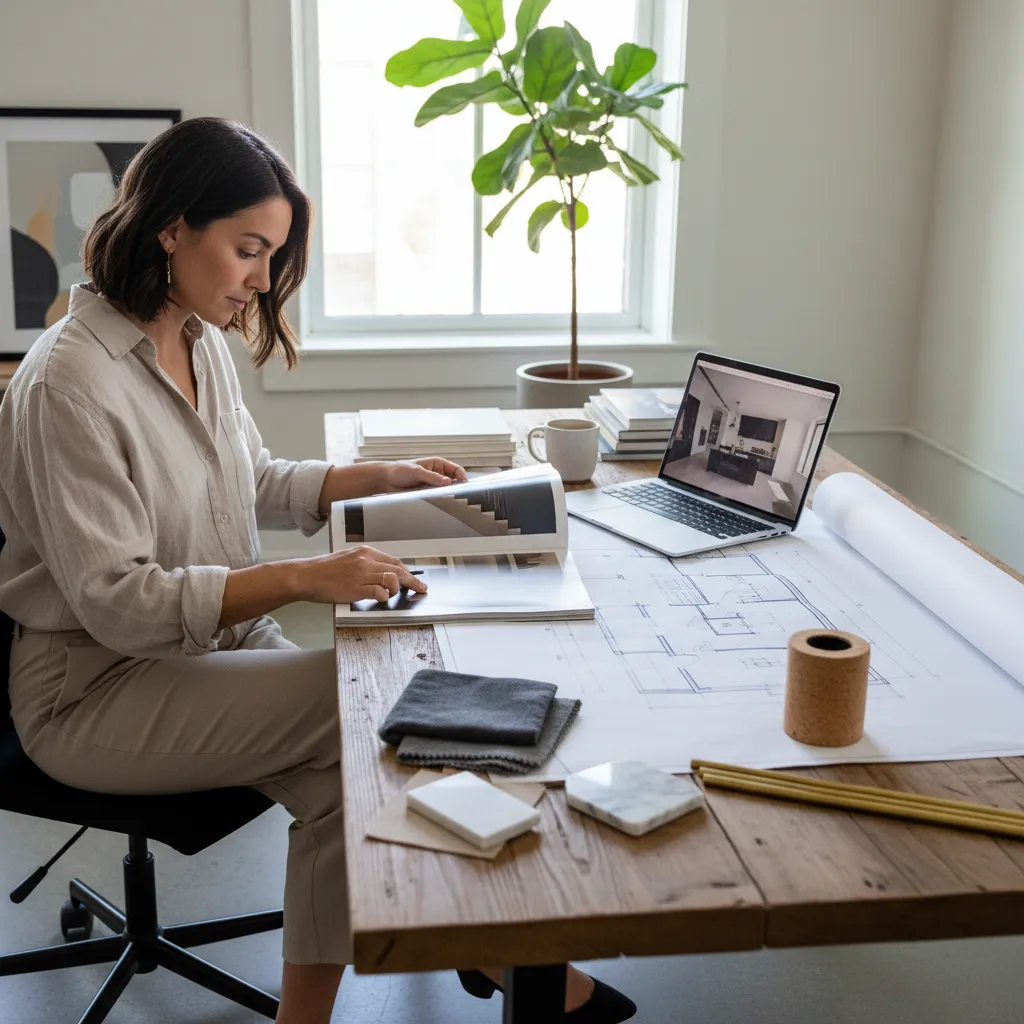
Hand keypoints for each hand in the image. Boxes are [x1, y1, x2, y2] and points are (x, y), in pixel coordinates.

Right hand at [298, 546, 426, 603]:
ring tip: (392, 595)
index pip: (394, 561)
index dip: (406, 571)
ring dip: (396, 590)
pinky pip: (379, 593)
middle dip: (412, 581)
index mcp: (365, 552)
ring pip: (392, 580)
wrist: (306, 576)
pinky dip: (383, 597)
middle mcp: (366, 561)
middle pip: (398, 570)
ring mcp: (362, 574)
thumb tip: (383, 572)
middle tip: (421, 589)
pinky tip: (380, 599)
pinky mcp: (356, 589)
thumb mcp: (348, 558)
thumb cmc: (325, 570)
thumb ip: (366, 563)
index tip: (412, 578)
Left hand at [375, 457, 468, 492]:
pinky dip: (439, 500)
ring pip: (446, 491)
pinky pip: (437, 498)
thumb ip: (432, 477)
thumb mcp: (416, 471)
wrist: (385, 480)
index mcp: (437, 464)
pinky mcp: (426, 493)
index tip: (463, 485)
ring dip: (447, 495)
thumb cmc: (398, 470)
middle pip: (454, 481)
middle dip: (456, 488)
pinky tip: (438, 503)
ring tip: (446, 499)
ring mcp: (432, 484)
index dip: (462, 477)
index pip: (456, 470)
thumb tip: (448, 482)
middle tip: (456, 495)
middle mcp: (437, 474)